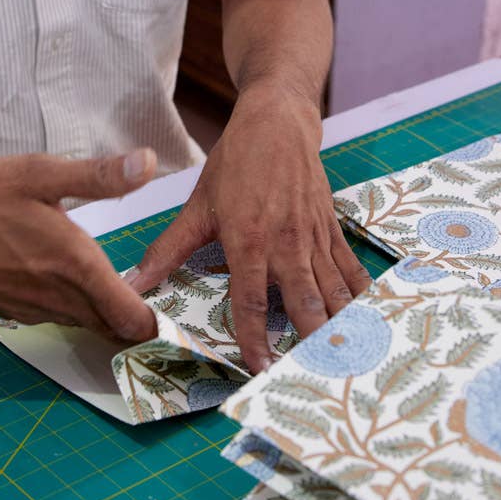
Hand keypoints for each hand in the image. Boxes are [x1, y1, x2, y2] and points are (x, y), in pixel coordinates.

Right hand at [0, 149, 158, 340]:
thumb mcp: (36, 173)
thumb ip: (96, 175)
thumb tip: (148, 162)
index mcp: (75, 266)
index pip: (133, 318)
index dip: (158, 320)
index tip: (175, 305)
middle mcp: (58, 298)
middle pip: (112, 328)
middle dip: (137, 318)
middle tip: (157, 292)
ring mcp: (31, 310)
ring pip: (84, 324)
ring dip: (105, 313)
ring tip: (119, 284)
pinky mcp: (10, 311)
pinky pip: (56, 317)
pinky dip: (74, 308)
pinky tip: (69, 278)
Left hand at [126, 86, 369, 371]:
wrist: (278, 122)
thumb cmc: (235, 163)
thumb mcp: (198, 206)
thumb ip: (167, 251)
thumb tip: (132, 284)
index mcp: (249, 241)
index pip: (250, 302)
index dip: (254, 340)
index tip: (259, 370)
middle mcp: (286, 244)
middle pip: (304, 304)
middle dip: (310, 343)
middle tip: (314, 377)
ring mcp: (313, 237)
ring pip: (333, 291)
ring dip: (340, 327)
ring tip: (347, 360)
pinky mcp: (331, 229)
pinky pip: (350, 269)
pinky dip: (360, 296)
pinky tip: (368, 320)